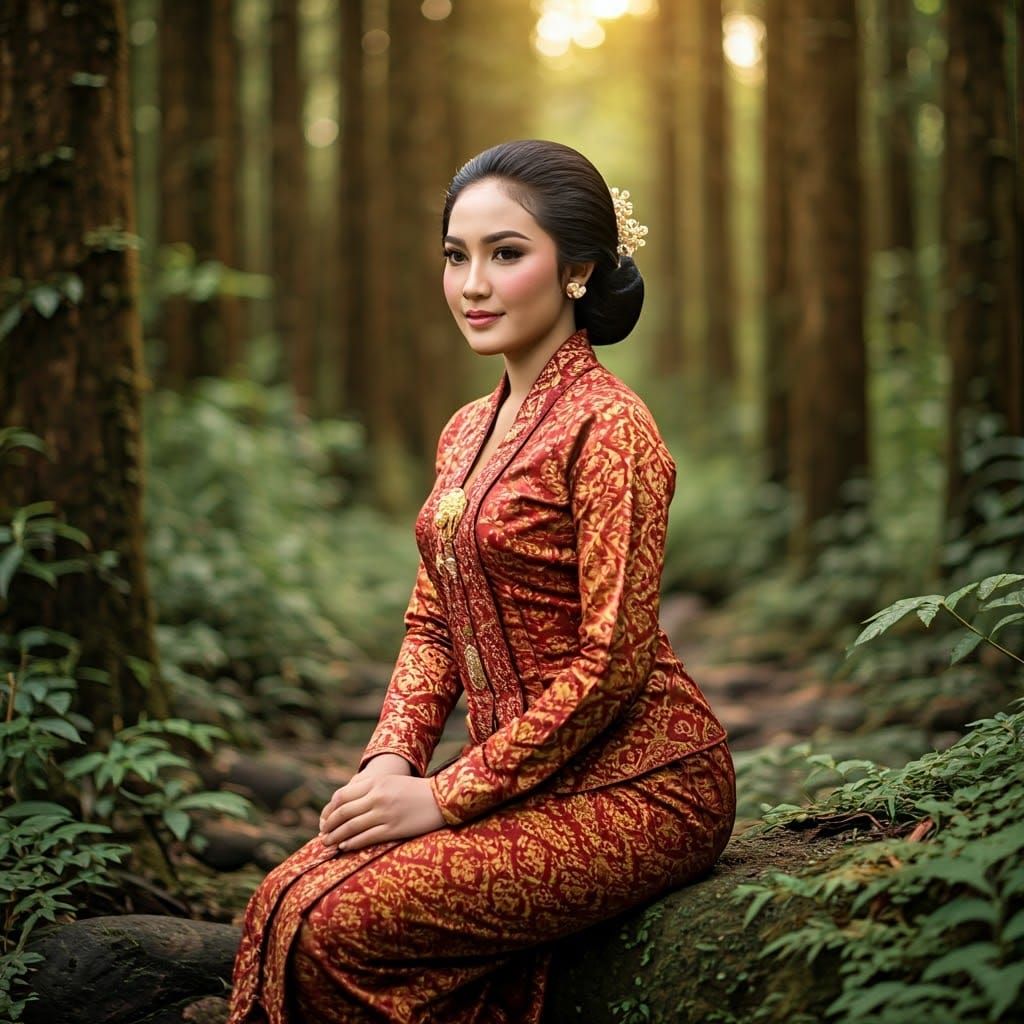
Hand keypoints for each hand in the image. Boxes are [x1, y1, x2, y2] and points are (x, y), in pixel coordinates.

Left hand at [318, 771, 444, 851]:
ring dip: (336, 837)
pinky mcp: (393, 829)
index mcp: (376, 782)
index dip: (329, 809)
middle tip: (322, 835)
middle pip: (344, 812)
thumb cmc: (416, 791)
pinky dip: (352, 843)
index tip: (325, 819)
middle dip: (329, 825)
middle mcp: (377, 796)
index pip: (342, 796)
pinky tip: (345, 847)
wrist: (443, 798)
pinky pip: (366, 837)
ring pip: (351, 827)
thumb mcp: (391, 782)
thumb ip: (371, 789)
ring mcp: (385, 813)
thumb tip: (348, 804)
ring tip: (328, 844)